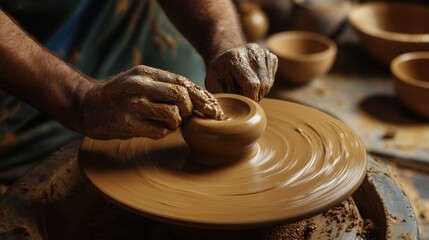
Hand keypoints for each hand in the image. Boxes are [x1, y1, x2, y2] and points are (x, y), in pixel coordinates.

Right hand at [79, 65, 223, 139]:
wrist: (88, 106)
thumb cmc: (120, 94)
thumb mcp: (140, 80)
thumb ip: (164, 85)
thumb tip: (198, 96)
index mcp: (146, 73)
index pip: (182, 82)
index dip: (201, 96)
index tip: (212, 107)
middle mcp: (140, 86)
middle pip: (181, 96)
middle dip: (190, 109)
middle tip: (186, 116)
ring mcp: (133, 105)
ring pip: (173, 115)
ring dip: (176, 122)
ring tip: (168, 122)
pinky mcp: (128, 124)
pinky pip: (160, 131)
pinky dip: (164, 132)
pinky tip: (156, 129)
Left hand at [205, 43, 277, 101]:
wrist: (225, 58)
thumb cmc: (218, 74)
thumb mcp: (212, 84)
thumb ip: (221, 97)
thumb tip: (227, 115)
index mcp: (235, 57)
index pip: (252, 84)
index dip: (250, 99)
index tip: (244, 106)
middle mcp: (252, 51)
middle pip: (263, 84)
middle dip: (255, 97)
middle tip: (245, 100)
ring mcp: (263, 53)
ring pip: (269, 83)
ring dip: (260, 92)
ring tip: (247, 91)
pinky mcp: (271, 56)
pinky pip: (272, 78)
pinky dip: (265, 86)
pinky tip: (254, 83)